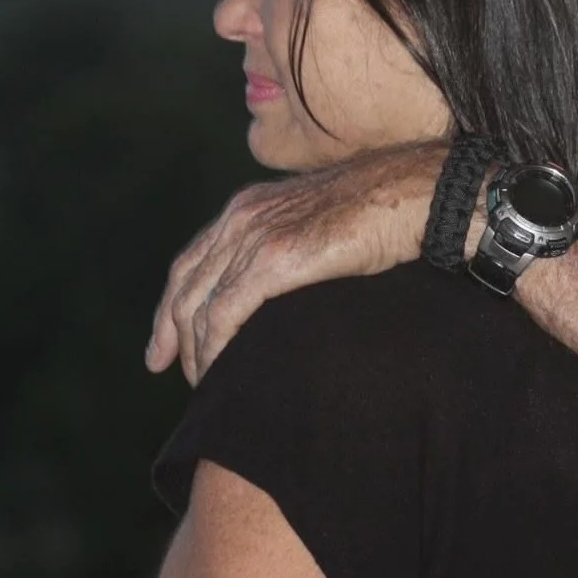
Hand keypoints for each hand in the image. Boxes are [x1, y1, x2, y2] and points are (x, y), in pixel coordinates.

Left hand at [147, 141, 445, 384]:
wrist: (415, 192)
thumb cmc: (385, 211)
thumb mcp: (321, 224)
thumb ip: (292, 247)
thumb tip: (285, 289)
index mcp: (249, 206)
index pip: (191, 262)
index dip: (169, 307)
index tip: (162, 349)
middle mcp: (242, 217)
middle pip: (185, 286)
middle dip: (171, 335)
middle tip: (176, 375)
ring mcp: (256, 235)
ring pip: (200, 306)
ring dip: (197, 352)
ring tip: (207, 385)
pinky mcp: (275, 258)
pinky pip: (225, 313)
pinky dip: (216, 348)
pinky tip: (224, 372)